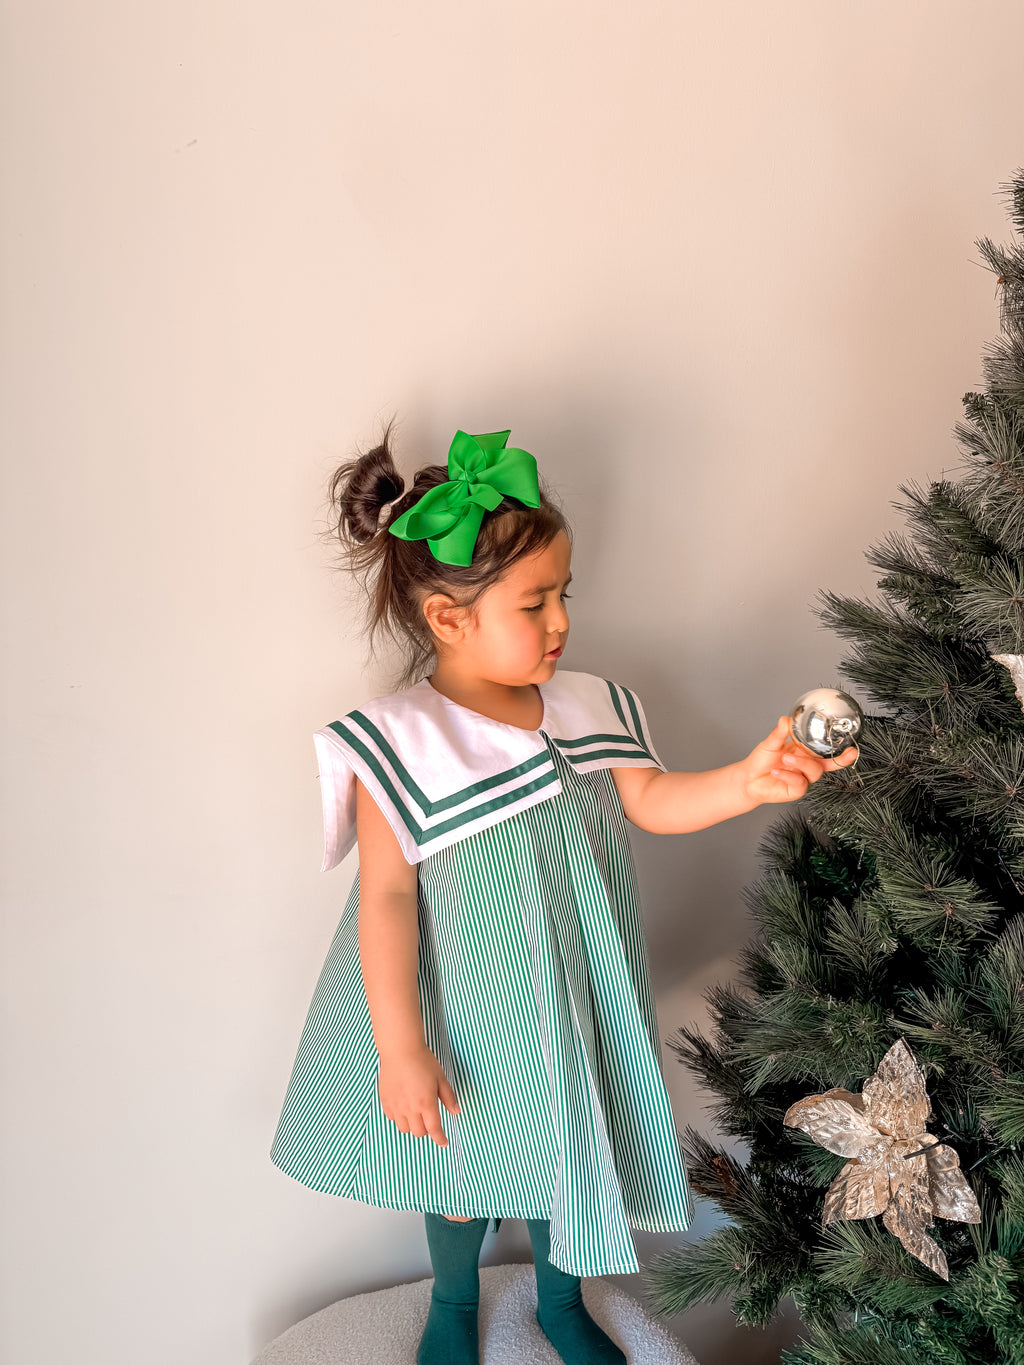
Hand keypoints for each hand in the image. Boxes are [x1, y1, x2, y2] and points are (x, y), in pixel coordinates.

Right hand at [377, 1045, 459, 1147]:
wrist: (400, 1049)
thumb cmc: (423, 1061)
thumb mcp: (441, 1078)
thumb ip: (449, 1097)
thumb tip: (456, 1112)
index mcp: (426, 1102)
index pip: (434, 1129)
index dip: (440, 1139)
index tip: (444, 1142)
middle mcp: (410, 1108)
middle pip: (419, 1133)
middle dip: (427, 1129)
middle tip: (430, 1118)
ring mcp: (396, 1106)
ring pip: (404, 1128)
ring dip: (412, 1124)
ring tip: (415, 1111)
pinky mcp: (385, 1101)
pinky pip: (392, 1118)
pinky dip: (399, 1117)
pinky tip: (404, 1105)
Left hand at [741, 716, 857, 805]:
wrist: (748, 778)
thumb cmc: (762, 760)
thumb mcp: (770, 743)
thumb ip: (779, 733)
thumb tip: (786, 719)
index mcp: (805, 752)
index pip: (826, 751)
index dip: (841, 752)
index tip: (852, 748)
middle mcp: (807, 766)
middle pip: (828, 764)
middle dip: (837, 760)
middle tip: (839, 753)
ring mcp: (804, 779)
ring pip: (814, 771)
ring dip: (801, 763)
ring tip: (785, 759)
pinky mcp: (797, 790)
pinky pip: (800, 782)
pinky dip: (788, 775)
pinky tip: (776, 771)